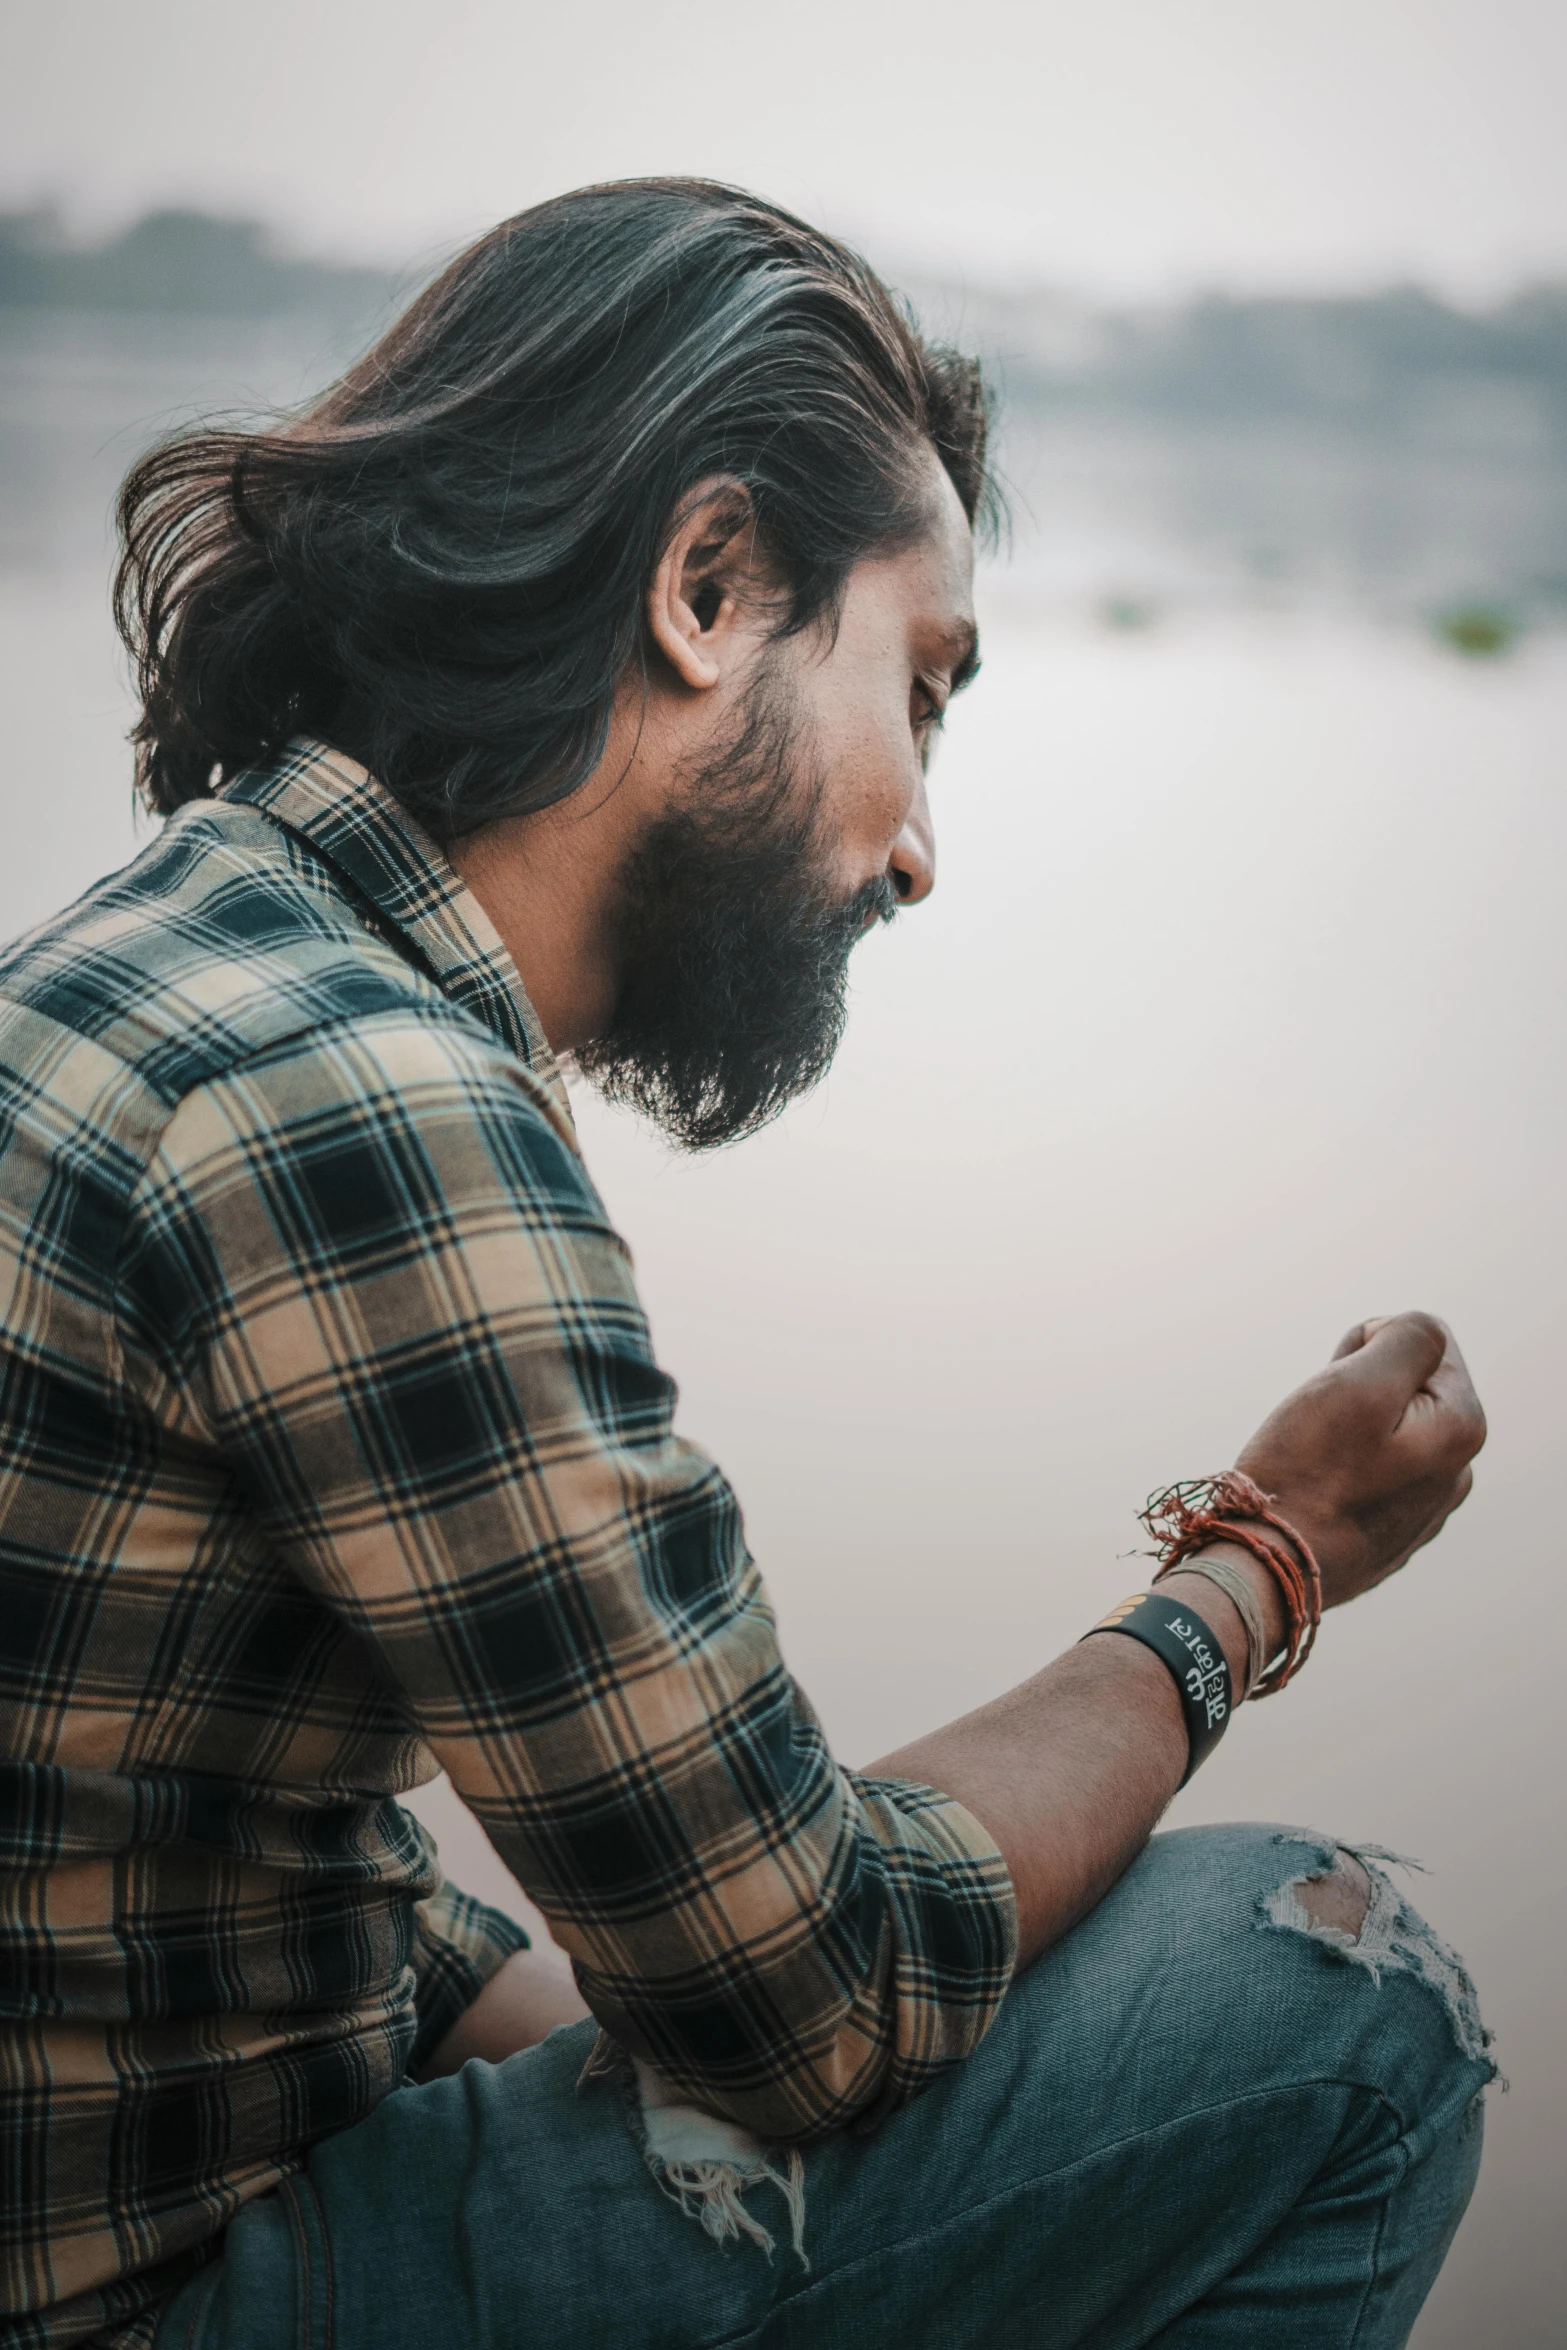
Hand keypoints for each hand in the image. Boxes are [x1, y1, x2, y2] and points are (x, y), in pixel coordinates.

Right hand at [1232, 1312, 1484, 1608]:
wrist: (1268, 1567)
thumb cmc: (1307, 1471)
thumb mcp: (1359, 1383)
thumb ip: (1407, 1337)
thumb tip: (1411, 1337)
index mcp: (1462, 1426)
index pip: (1424, 1338)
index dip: (1366, 1346)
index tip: (1335, 1388)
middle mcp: (1457, 1468)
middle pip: (1406, 1383)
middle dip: (1358, 1386)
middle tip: (1319, 1422)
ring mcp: (1426, 1505)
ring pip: (1384, 1426)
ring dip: (1346, 1425)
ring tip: (1314, 1456)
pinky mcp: (1391, 1530)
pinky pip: (1368, 1469)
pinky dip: (1340, 1465)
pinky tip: (1318, 1488)